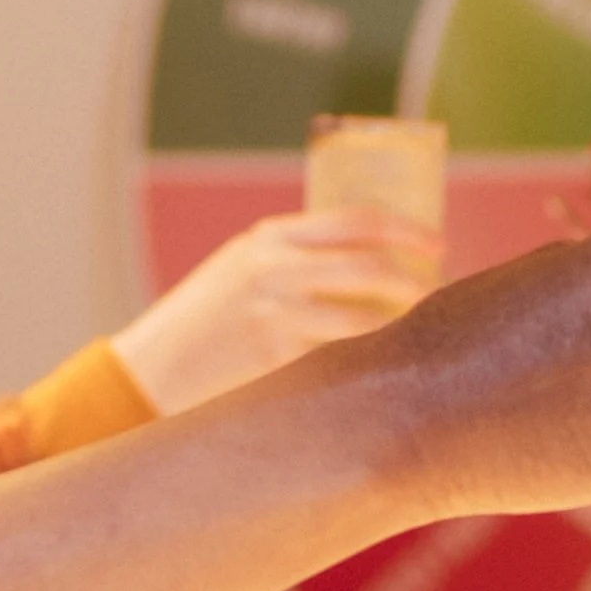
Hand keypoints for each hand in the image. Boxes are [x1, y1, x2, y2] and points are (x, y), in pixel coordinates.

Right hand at [110, 208, 439, 415]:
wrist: (149, 371)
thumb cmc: (205, 325)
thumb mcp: (243, 273)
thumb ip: (295, 261)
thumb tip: (372, 266)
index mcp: (269, 238)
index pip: (355, 219)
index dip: (406, 230)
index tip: (437, 245)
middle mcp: (273, 267)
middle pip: (368, 263)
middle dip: (415, 279)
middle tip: (440, 294)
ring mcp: (273, 312)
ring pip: (362, 315)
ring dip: (401, 324)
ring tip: (421, 333)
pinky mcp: (272, 358)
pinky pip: (339, 356)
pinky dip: (370, 359)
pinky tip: (387, 367)